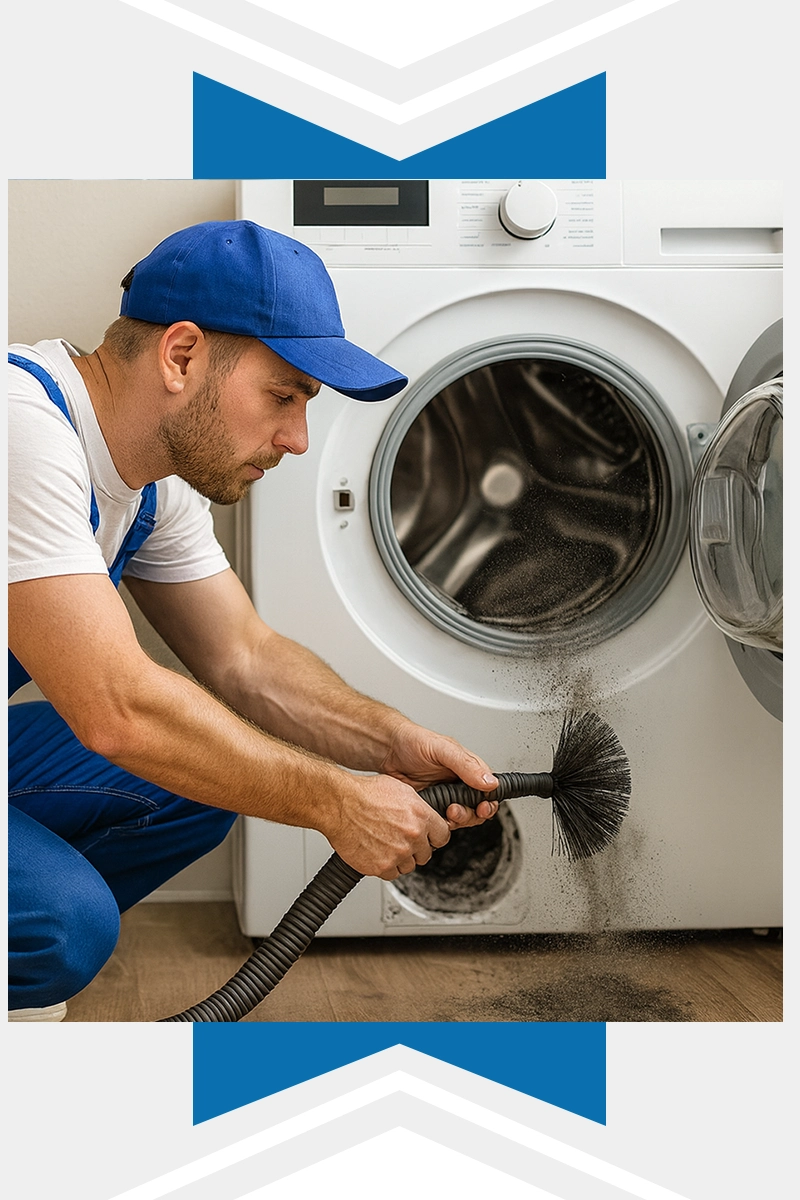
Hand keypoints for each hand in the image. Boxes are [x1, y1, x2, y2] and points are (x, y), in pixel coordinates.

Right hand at [328, 772, 451, 880]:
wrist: (340, 804)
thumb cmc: (365, 794)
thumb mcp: (401, 790)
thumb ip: (420, 808)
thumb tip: (429, 816)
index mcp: (421, 816)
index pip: (443, 836)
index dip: (433, 836)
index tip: (428, 837)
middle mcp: (412, 836)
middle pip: (426, 854)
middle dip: (416, 848)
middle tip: (400, 839)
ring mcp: (398, 853)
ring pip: (409, 866)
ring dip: (400, 858)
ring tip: (385, 844)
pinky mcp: (381, 867)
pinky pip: (391, 874)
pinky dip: (385, 866)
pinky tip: (377, 851)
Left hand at [380, 720, 499, 830]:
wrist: (387, 750)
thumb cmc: (413, 741)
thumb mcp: (443, 749)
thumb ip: (466, 765)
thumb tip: (489, 781)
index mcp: (468, 768)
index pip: (489, 789)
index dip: (489, 801)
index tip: (484, 807)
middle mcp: (459, 783)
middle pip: (478, 808)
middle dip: (471, 814)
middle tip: (457, 810)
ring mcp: (445, 796)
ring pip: (461, 817)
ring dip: (457, 819)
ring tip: (446, 811)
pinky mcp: (430, 806)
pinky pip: (441, 821)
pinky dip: (439, 823)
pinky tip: (432, 815)